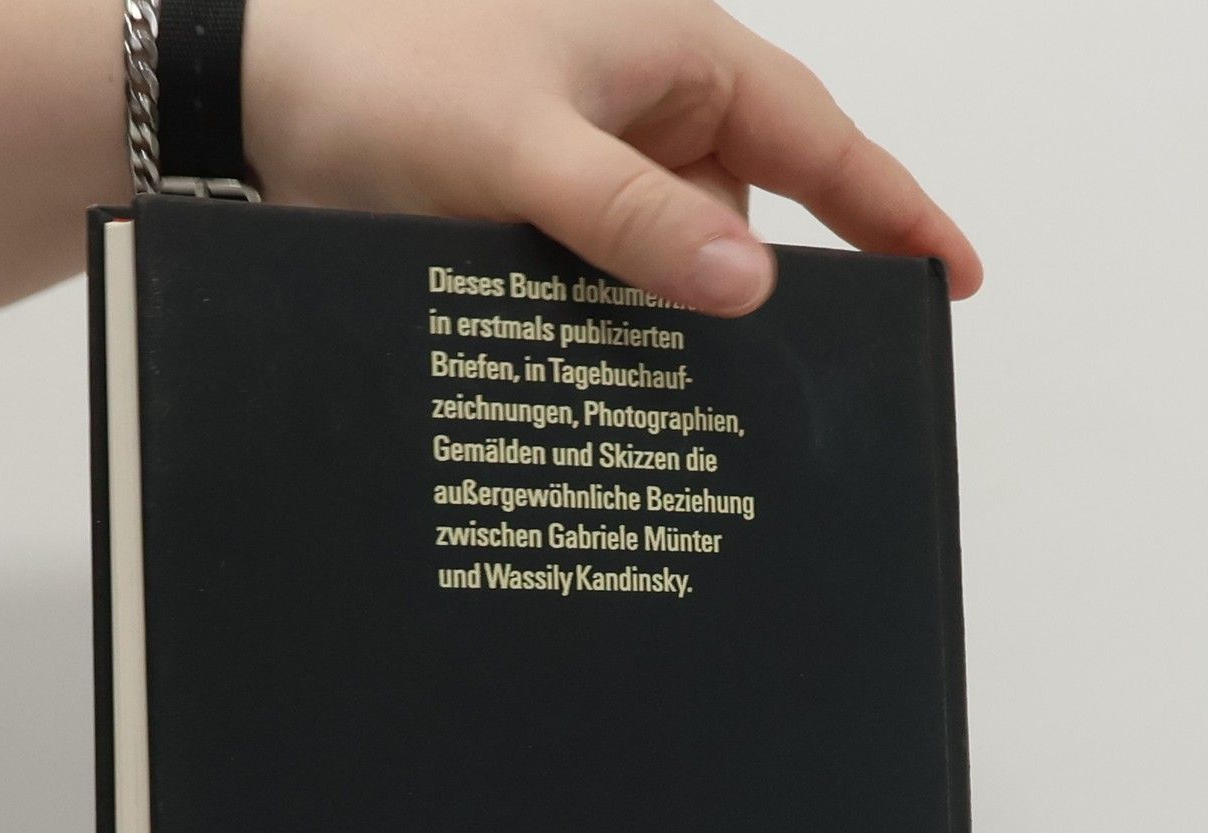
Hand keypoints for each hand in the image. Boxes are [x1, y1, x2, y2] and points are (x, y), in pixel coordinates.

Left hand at [242, 0, 980, 315]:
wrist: (252, 92)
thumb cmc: (385, 78)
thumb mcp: (524, 150)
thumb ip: (636, 218)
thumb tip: (751, 278)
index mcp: (672, 51)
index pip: (817, 138)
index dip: (894, 207)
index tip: (955, 275)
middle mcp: (645, 100)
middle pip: (755, 204)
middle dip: (783, 286)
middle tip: (821, 378)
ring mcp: (593, 157)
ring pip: (677, 253)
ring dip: (684, 319)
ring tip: (708, 407)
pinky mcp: (540, 207)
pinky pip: (613, 273)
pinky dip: (623, 323)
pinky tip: (625, 383)